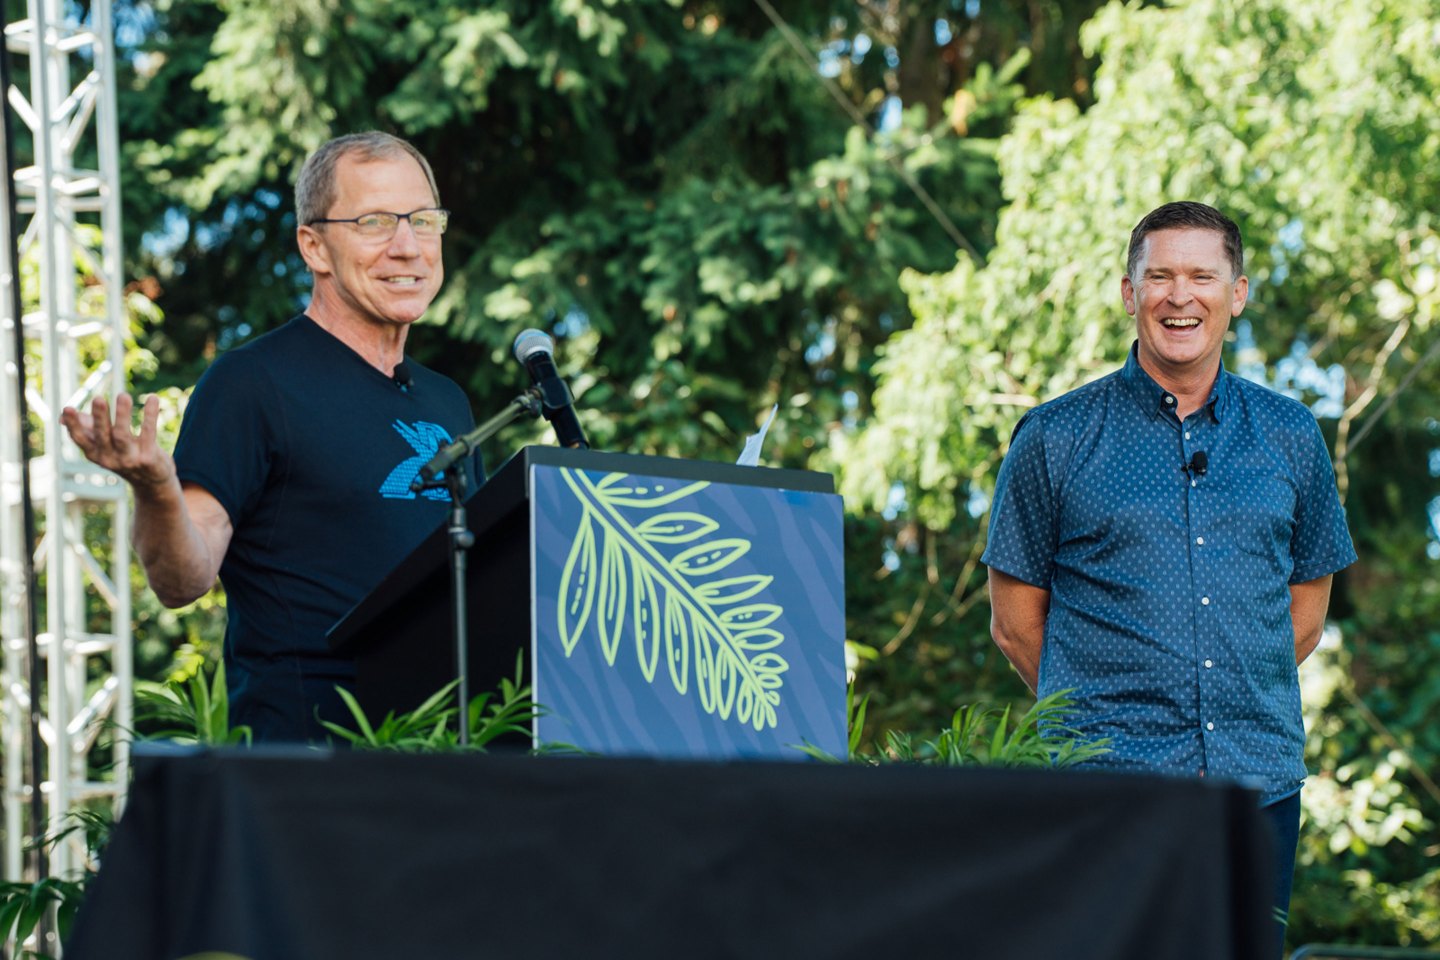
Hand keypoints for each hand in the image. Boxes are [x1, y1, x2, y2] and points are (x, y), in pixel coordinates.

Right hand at [59, 394, 175, 491]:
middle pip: (102, 435)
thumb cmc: (124, 457)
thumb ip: (86, 429)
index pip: (80, 439)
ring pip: (123, 435)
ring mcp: (129, 459)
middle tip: (98, 398)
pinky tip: (153, 398)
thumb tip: (62, 416)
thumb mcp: (103, 446)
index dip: (73, 425)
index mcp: (95, 454)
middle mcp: (110, 458)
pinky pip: (149, 433)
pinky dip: (150, 415)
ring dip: (123, 414)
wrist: (152, 483)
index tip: (67, 408)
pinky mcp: (148, 458)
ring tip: (123, 396)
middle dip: (99, 417)